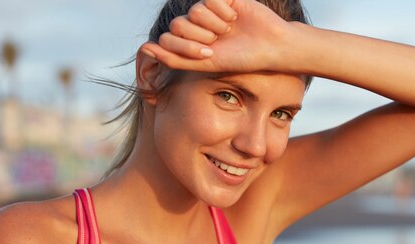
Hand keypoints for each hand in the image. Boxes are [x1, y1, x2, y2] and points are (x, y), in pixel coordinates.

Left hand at [140, 0, 296, 72]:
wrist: (270, 46)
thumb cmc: (241, 59)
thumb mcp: (206, 64)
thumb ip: (173, 59)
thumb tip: (144, 49)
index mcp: (190, 42)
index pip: (169, 38)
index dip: (186, 46)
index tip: (208, 53)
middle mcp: (196, 25)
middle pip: (179, 24)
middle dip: (200, 35)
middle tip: (219, 40)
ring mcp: (208, 10)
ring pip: (195, 10)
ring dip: (214, 23)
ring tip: (229, 29)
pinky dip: (221, 9)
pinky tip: (233, 15)